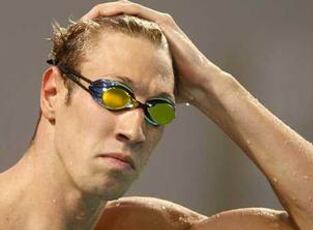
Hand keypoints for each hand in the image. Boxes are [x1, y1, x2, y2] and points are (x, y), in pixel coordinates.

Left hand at [81, 0, 221, 103]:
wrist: (199, 86)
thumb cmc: (177, 88)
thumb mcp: (148, 84)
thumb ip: (133, 84)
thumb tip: (114, 99)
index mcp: (146, 42)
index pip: (117, 31)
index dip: (97, 34)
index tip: (80, 42)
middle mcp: (151, 29)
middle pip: (116, 18)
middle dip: (95, 22)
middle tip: (77, 30)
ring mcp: (157, 23)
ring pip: (122, 10)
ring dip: (101, 13)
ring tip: (84, 22)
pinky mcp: (162, 22)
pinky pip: (133, 10)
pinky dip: (115, 10)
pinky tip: (99, 15)